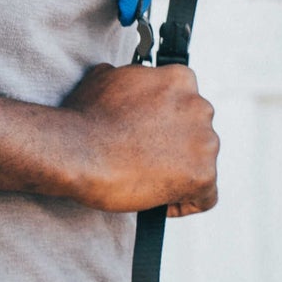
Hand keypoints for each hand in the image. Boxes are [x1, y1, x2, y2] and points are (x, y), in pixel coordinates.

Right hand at [62, 62, 218, 214]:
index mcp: (180, 80)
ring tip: (147, 181)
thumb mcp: (105, 78)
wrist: (76, 150)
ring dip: (180, 173)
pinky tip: (160, 202)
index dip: (167, 122)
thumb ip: (131, 80)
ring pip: (203, 163)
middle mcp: (199, 106)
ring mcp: (205, 142)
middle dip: (176, 147)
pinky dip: (184, 202)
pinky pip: (204, 197)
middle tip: (145, 159)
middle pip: (198, 133)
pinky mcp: (202, 175)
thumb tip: (127, 84)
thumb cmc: (85, 118)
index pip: (186, 103)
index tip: (150, 136)